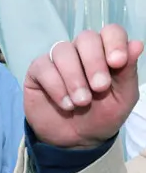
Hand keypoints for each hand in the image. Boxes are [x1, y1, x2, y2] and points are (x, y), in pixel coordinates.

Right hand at [24, 24, 142, 147]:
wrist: (76, 140)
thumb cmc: (102, 116)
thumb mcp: (123, 98)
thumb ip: (128, 72)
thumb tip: (136, 44)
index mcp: (105, 53)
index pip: (110, 32)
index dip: (114, 42)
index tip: (117, 63)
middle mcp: (80, 51)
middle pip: (86, 38)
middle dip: (94, 62)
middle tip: (100, 88)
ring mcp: (57, 60)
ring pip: (63, 51)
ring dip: (74, 78)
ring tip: (81, 102)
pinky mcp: (37, 72)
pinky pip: (43, 67)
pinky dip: (56, 86)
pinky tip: (65, 104)